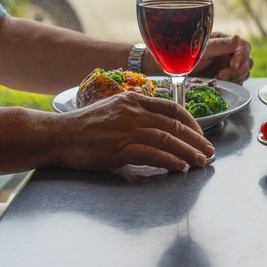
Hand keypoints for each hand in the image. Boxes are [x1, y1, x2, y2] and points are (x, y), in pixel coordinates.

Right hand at [55, 92, 214, 170]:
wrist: (57, 135)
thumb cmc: (85, 126)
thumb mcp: (115, 109)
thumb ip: (138, 113)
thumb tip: (162, 126)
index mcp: (134, 100)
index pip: (172, 108)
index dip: (192, 122)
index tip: (201, 134)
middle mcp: (133, 112)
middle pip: (175, 126)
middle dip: (197, 140)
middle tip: (209, 151)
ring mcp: (127, 130)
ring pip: (168, 140)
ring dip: (189, 152)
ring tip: (200, 162)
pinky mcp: (119, 148)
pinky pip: (153, 154)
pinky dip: (170, 161)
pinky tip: (180, 166)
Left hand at [191, 32, 252, 83]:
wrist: (176, 72)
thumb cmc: (186, 56)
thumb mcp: (202, 49)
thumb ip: (220, 45)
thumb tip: (237, 39)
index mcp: (226, 42)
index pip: (244, 47)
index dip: (242, 56)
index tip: (233, 64)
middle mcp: (231, 54)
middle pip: (247, 62)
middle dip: (238, 70)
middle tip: (222, 75)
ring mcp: (230, 67)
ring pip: (245, 73)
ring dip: (235, 78)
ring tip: (218, 79)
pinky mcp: (228, 79)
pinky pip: (238, 83)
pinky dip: (232, 85)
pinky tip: (220, 84)